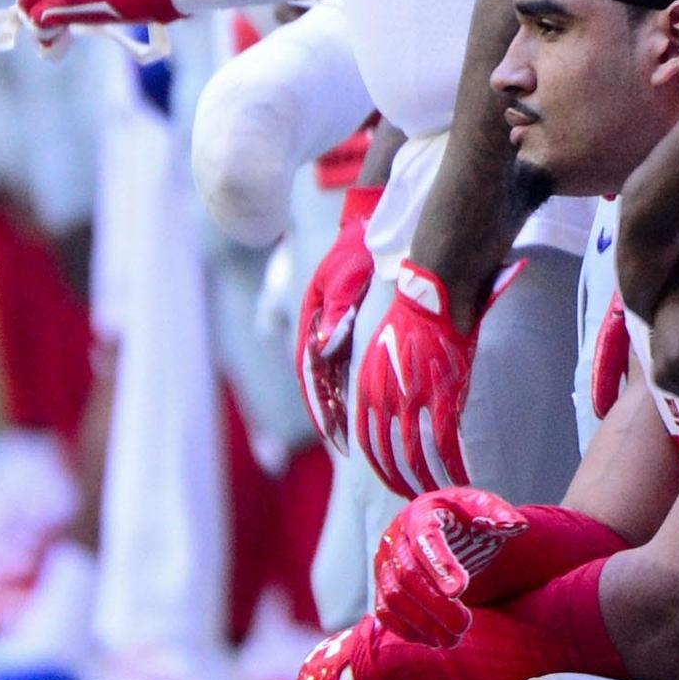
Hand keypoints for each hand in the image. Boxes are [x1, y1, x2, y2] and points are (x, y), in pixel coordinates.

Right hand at [297, 187, 380, 450]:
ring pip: (332, 379)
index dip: (321, 406)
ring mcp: (330, 333)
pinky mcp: (345, 331)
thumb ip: (334, 312)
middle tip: (344, 447)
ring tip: (351, 437)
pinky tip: (361, 407)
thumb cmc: (355, 254)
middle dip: (330, 416)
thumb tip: (323, 347)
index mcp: (312, 323)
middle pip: (320, 383)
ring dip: (338, 408)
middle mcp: (318, 333)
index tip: (332, 433)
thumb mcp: (343, 280)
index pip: (311, 375)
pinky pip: (344, 367)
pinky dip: (349, 389)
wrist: (367, 232)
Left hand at [355, 259, 478, 497]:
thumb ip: (383, 389)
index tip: (391, 481)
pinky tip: (463, 479)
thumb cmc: (410, 322)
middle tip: (415, 498)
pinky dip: (455, 467)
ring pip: (418, 455)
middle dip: (402, 482)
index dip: (380, 467)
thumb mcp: (380, 357)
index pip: (368, 442)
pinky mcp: (443, 397)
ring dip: (428, 481)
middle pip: (390, 456)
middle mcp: (384, 400)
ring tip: (439, 494)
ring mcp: (413, 400)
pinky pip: (446, 444)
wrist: (431, 297)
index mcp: (367, 390)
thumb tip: (394, 415)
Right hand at [372, 487, 533, 644]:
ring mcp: (384, 562)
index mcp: (421, 514)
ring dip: (422, 622)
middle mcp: (395, 536)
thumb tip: (518, 525)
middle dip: (436, 604)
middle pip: (407, 574)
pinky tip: (433, 640)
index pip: (425, 539)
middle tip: (464, 626)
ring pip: (393, 597)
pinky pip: (385, 611)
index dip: (440, 565)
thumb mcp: (483, 507)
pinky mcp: (382, 585)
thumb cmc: (464, 518)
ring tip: (452, 639)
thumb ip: (499, 513)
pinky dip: (407, 629)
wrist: (443, 528)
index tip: (461, 590)